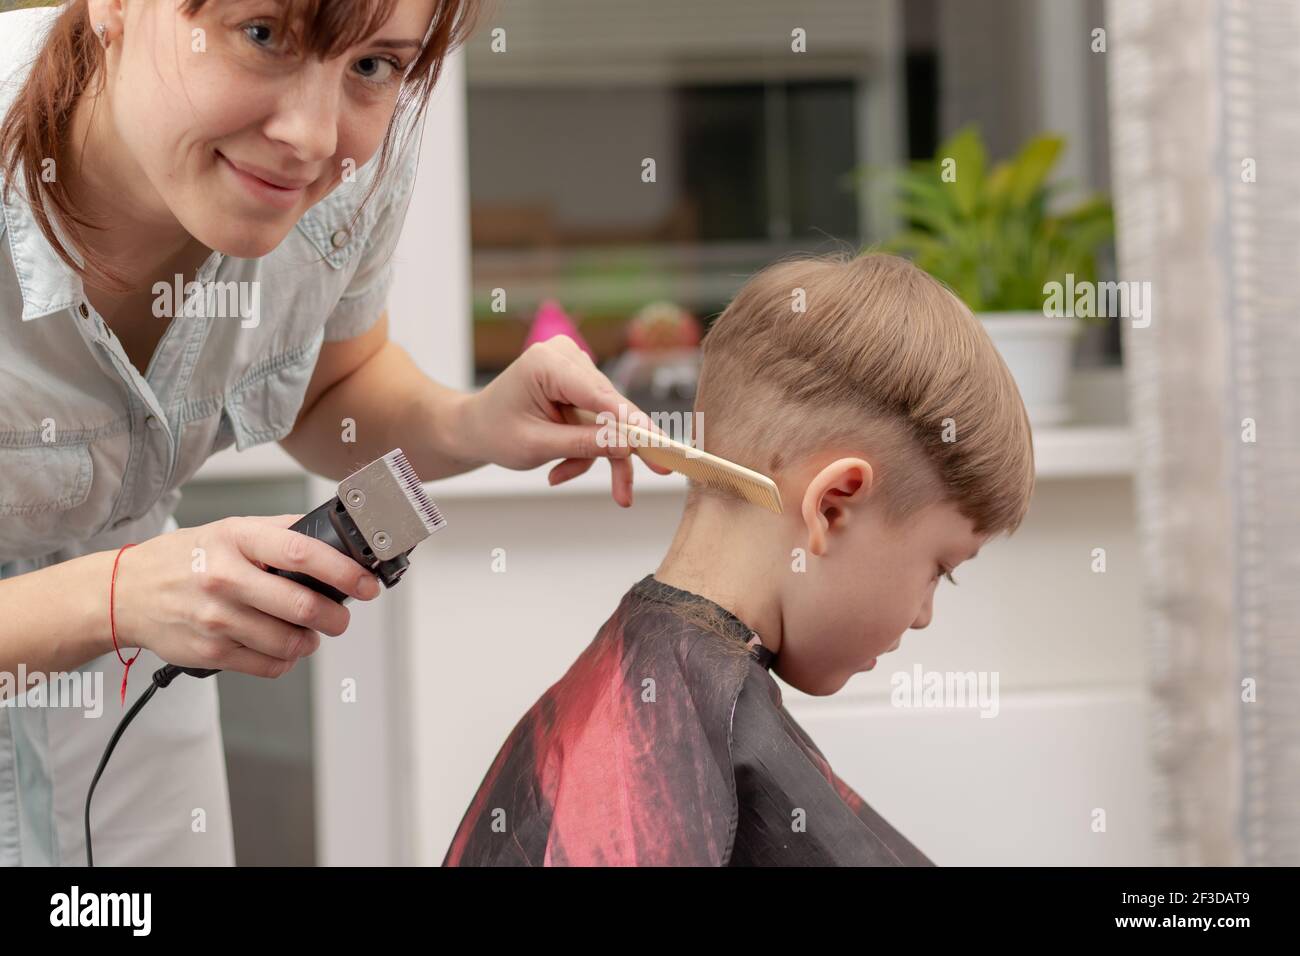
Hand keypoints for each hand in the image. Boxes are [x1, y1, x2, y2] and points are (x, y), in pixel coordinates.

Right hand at [111, 514, 381, 677]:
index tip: (367, 583)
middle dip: (336, 617)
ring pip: (289, 643)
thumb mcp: (228, 530)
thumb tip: (331, 535)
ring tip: (310, 633)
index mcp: (236, 540)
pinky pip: (268, 666)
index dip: (343, 572)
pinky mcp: (210, 652)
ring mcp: (216, 618)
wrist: (125, 592)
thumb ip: (278, 532)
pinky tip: (283, 649)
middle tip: (341, 617)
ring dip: (311, 641)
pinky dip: (286, 661)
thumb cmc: (185, 559)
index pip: (302, 553)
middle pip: (302, 607)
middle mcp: (224, 578)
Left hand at [453, 337, 671, 506]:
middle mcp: (567, 357)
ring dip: (599, 456)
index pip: (598, 394)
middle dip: (622, 451)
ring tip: (592, 487)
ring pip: (610, 420)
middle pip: (612, 408)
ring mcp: (576, 370)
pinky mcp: (582, 386)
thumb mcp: (535, 446)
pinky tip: (560, 469)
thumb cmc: (495, 432)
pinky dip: (588, 449)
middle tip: (651, 478)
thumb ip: (582, 445)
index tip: (657, 442)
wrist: (475, 428)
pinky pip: (601, 423)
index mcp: (546, 362)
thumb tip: (628, 447)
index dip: (631, 421)